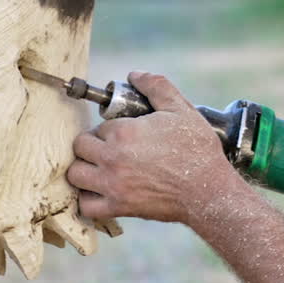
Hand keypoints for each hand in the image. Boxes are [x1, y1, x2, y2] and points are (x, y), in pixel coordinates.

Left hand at [68, 71, 240, 222]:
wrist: (208, 190)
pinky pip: (86, 206)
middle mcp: (112, 157)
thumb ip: (156, 86)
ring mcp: (112, 184)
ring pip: (75, 174)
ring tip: (100, 168)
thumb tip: (135, 75)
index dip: (111, 129)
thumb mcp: (181, 110)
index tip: (124, 134)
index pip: (99, 126)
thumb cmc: (197, 150)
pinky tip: (101, 192)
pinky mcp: (118, 207)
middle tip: (109, 148)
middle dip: (92, 145)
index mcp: (124, 132)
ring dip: (84, 169)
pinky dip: (89, 199)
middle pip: (79, 147)